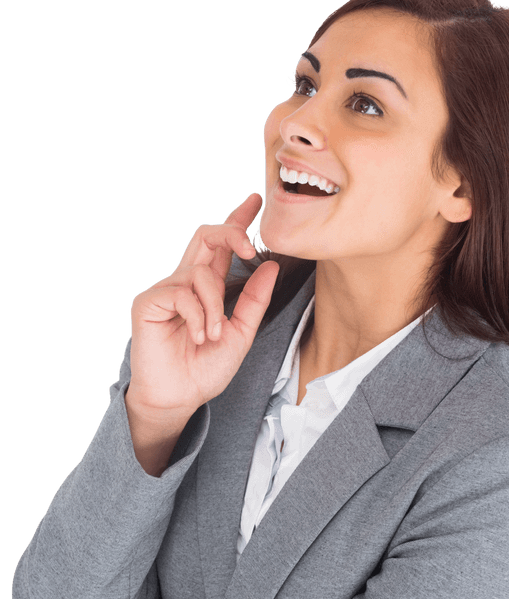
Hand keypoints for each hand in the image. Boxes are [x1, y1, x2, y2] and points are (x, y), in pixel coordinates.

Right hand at [125, 192, 279, 417]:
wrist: (179, 397)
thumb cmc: (205, 369)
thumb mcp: (240, 334)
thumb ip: (254, 301)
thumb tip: (270, 266)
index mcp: (207, 287)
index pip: (221, 245)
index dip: (236, 220)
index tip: (255, 200)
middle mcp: (185, 282)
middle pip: (206, 236)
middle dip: (231, 233)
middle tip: (251, 247)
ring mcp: (165, 290)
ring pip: (200, 274)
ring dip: (215, 306)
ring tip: (214, 336)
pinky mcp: (149, 302)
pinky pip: (181, 294)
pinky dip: (198, 316)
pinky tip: (199, 337)